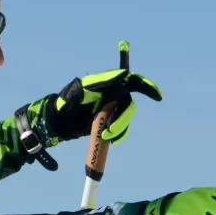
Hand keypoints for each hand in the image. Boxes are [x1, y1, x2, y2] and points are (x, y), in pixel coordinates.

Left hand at [46, 69, 162, 143]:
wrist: (58, 122)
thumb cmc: (66, 102)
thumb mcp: (81, 89)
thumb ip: (101, 81)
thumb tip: (123, 74)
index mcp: (108, 84)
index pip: (132, 80)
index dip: (146, 86)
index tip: (157, 96)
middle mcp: (112, 95)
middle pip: (129, 105)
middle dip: (122, 118)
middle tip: (110, 131)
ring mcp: (110, 109)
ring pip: (125, 118)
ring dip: (119, 128)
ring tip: (104, 136)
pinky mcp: (108, 122)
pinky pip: (121, 128)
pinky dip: (119, 134)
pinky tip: (111, 140)